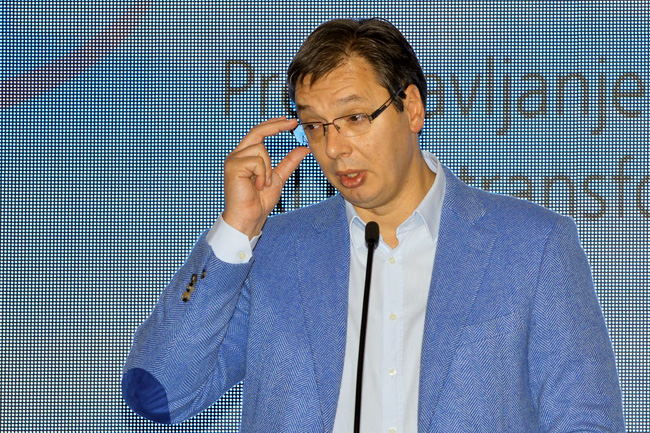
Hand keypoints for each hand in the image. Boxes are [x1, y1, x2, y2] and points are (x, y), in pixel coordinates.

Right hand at [222, 117, 310, 238]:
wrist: (249, 218)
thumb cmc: (259, 202)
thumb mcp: (278, 178)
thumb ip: (289, 162)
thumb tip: (303, 148)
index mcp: (245, 156)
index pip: (259, 133)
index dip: (274, 125)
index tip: (290, 121)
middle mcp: (237, 155)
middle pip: (257, 131)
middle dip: (275, 125)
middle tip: (292, 122)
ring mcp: (233, 160)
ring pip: (260, 148)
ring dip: (268, 168)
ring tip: (263, 184)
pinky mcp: (233, 166)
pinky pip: (257, 160)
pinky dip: (263, 174)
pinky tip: (257, 185)